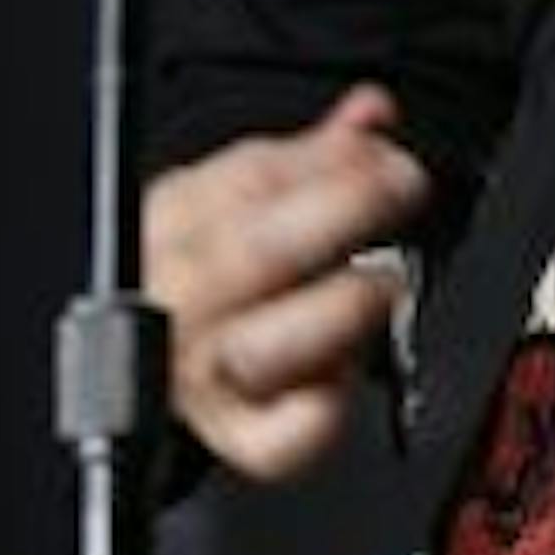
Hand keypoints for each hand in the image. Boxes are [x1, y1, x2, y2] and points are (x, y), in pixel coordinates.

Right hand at [143, 84, 431, 482]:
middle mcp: (184, 296)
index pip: (247, 180)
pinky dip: (320, 414)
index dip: (330, 163)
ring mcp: (205, 370)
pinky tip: (345, 377)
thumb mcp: (241, 192)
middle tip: (400, 195)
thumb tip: (373, 113)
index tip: (388, 155)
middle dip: (341, 214)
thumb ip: (311, 154)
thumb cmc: (208, 264)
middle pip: (253, 254)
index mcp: (178, 220)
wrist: (153, 352)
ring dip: (337, 309)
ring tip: (381, 286)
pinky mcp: (233, 432)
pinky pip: (276, 441)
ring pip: (264, 347)